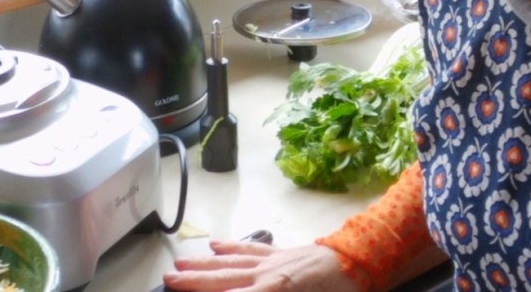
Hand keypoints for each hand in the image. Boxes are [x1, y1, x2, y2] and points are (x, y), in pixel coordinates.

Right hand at [162, 239, 367, 291]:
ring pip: (230, 261)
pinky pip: (250, 248)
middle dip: (194, 280)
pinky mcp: (282, 252)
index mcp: (274, 290)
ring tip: (179, 263)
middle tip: (166, 279)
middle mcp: (267, 273)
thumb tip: (252, 291)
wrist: (363, 261)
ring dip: (203, 263)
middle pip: (224, 278)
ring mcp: (273, 259)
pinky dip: (231, 246)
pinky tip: (216, 243)